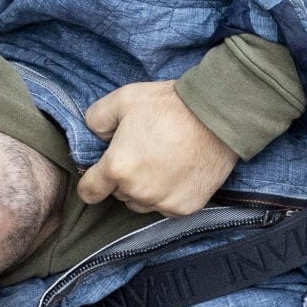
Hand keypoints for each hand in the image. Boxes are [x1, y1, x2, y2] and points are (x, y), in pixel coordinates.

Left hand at [77, 80, 236, 215]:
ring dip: (145, 189)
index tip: (100, 173)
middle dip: (124, 178)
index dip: (91, 181)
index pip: (89, 192)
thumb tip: (95, 135)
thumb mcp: (123, 99)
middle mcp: (138, 192)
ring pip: (142, 203)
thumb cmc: (169, 106)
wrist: (217, 117)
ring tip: (162, 162)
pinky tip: (178, 171)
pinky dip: (169, 194)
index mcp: (117, 168)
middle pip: (119, 194)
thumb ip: (97, 118)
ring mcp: (163, 202)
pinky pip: (166, 206)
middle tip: (142, 152)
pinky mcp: (185, 207)